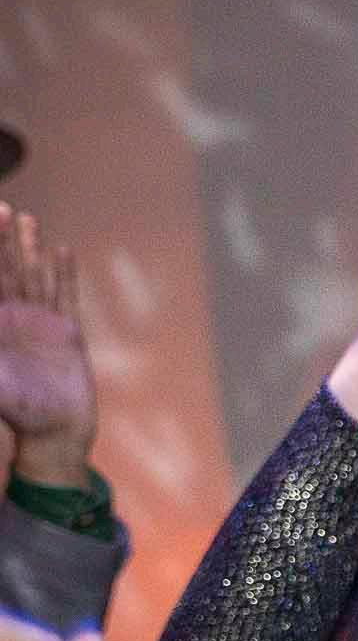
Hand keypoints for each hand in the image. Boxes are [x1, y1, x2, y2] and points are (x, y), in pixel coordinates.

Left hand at [0, 204, 95, 486]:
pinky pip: (65, 296)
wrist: (53, 434)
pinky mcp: (67, 333)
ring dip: (28, 247)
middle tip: (0, 206)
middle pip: (5, 270)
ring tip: (25, 218)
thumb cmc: (14, 409)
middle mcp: (12, 319)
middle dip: (1, 240)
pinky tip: (61, 249)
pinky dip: (63, 273)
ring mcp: (40, 324)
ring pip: (34, 276)